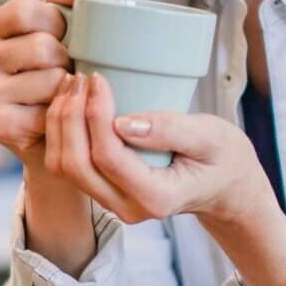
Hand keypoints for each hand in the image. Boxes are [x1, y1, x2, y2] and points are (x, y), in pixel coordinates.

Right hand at [0, 0, 86, 163]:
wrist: (58, 125)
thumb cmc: (62, 66)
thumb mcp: (66, 26)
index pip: (26, 9)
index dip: (57, 21)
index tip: (65, 35)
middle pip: (42, 47)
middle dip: (68, 59)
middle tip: (70, 69)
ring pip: (50, 80)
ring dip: (69, 87)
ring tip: (66, 90)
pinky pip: (48, 113)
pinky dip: (63, 113)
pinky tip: (57, 113)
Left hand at [43, 70, 276, 226]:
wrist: (224, 185)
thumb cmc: (223, 157)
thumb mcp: (210, 136)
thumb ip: (170, 130)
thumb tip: (122, 122)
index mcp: (156, 197)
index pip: (108, 156)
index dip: (95, 114)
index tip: (98, 78)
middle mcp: (128, 208)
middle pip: (76, 165)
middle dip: (70, 117)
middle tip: (80, 78)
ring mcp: (113, 203)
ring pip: (64, 168)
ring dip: (60, 124)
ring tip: (72, 86)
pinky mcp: (104, 192)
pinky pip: (69, 166)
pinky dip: (62, 133)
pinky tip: (72, 103)